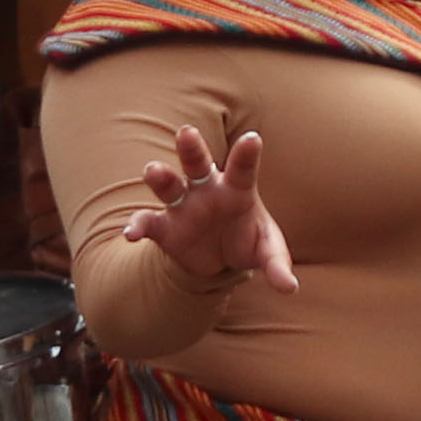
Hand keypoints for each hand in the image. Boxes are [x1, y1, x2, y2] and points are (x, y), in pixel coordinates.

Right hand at [127, 121, 296, 292]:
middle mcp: (207, 189)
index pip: (243, 169)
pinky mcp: (164, 226)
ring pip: (169, 185)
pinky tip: (130, 235)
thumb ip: (277, 265)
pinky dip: (138, 226)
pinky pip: (148, 222)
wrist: (218, 259)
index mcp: (237, 188)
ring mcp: (183, 205)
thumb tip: (290, 288)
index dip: (247, 154)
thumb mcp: (266, 251)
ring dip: (160, 177)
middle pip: (197, 163)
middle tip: (186, 133)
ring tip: (152, 171)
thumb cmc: (246, 240)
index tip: (252, 138)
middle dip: (191, 148)